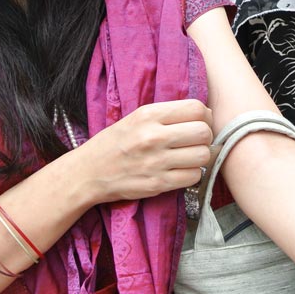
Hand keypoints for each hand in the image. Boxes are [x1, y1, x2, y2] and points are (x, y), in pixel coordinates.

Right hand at [77, 99, 213, 203]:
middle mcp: (153, 137)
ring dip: (201, 157)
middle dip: (205, 137)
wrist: (88, 172)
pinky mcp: (158, 184)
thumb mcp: (137, 117)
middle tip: (196, 142)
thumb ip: (168, 114)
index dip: (205, 116)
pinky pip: (193, 177)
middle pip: (203, 132)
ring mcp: (156, 162)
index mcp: (148, 115)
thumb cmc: (116, 142)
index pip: (196, 109)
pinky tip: (181, 171)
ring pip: (203, 156)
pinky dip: (192, 174)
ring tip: (189, 157)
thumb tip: (206, 114)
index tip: (200, 122)